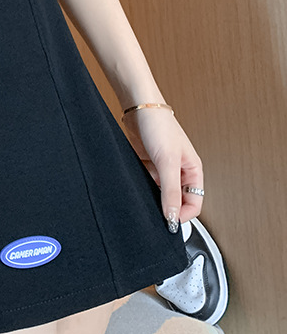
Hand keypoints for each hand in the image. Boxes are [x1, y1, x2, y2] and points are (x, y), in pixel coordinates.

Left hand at [120, 108, 203, 230]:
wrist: (138, 109)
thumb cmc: (159, 126)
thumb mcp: (167, 162)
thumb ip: (171, 191)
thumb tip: (173, 216)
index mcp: (193, 171)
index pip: (195, 204)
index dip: (183, 216)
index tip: (168, 223)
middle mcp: (179, 172)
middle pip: (178, 201)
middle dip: (169, 210)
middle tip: (156, 217)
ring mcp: (162, 170)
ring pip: (161, 194)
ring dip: (155, 200)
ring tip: (145, 201)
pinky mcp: (148, 166)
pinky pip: (148, 185)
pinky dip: (144, 190)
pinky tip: (137, 190)